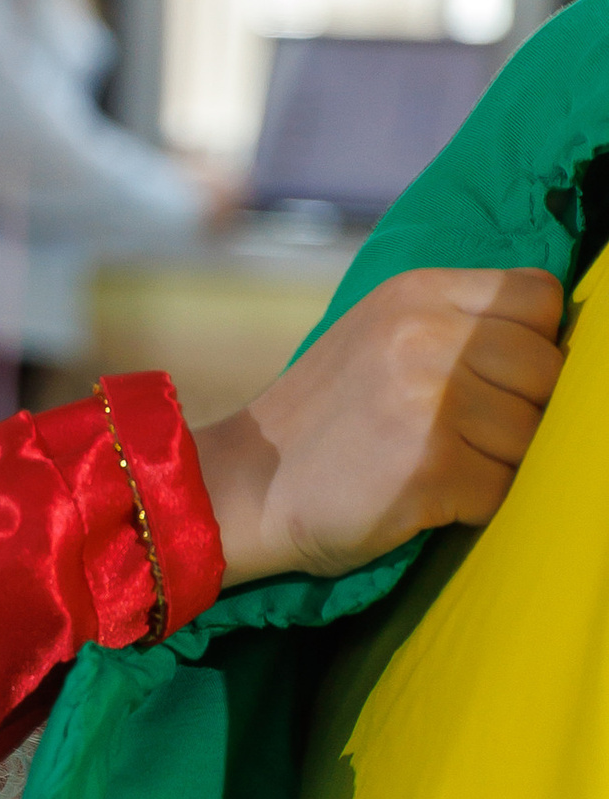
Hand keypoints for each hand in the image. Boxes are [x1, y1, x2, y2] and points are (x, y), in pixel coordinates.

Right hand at [193, 265, 564, 588]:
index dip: (532, 343)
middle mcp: (426, 335)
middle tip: (464, 434)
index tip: (494, 377)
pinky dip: (474, 505)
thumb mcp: (380, 335)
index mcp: (417, 293)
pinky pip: (503, 490)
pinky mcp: (430, 468)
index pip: (539, 297)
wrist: (242, 485)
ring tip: (439, 465)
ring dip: (498, 462)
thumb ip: (456, 324)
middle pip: (548, 370)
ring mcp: (429, 401)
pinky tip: (426, 496)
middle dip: (522, 410)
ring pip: (533, 435)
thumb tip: (554, 347)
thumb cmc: (322, 420)